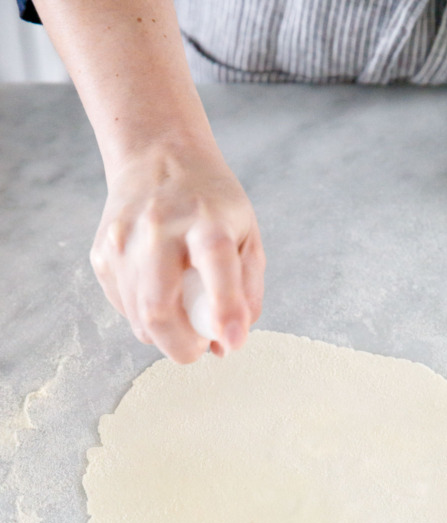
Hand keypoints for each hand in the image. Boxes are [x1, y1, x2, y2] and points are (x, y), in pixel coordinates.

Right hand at [90, 141, 264, 362]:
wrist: (157, 155)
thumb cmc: (212, 204)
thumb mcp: (247, 236)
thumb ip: (247, 291)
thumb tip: (227, 344)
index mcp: (206, 218)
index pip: (215, 262)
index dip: (225, 307)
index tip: (233, 341)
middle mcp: (159, 227)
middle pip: (159, 308)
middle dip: (182, 346)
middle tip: (200, 346)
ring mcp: (123, 241)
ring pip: (139, 319)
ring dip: (166, 335)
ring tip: (184, 312)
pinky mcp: (102, 254)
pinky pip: (124, 308)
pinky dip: (145, 316)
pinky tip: (160, 289)